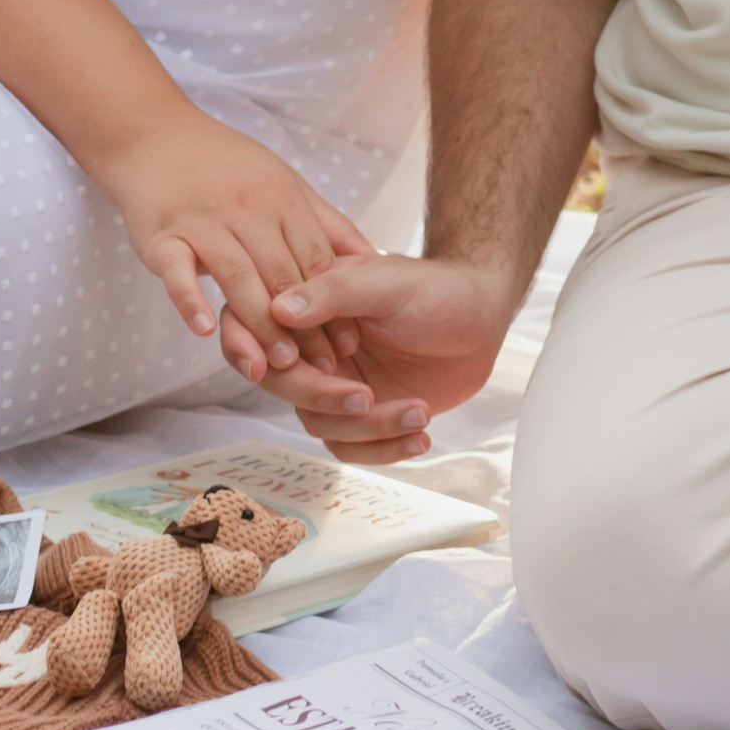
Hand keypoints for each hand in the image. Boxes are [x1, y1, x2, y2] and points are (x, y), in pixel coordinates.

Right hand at [102, 109, 377, 404]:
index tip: (350, 344)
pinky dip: (191, 300)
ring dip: (261, 322)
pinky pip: (177, 271)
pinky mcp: (161, 235)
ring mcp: (202, 220)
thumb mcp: (286, 182)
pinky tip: (206, 329)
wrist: (155, 137)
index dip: (335, 303)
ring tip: (279, 364)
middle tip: (322, 369)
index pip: (315, 259)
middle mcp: (246, 207)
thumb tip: (376, 258)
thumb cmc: (228, 167)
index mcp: (281, 196)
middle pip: (281, 273)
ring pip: (237, 276)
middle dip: (305, 325)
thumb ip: (327, 223)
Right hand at [271, 252, 518, 461]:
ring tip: (420, 411)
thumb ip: (334, 293)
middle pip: (284, 385)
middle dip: (324, 397)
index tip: (270, 368)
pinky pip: (353, 446)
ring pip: (320, 423)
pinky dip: (385, 449)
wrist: (482, 316)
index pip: (252, 324)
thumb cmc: (434, 287)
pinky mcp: (362, 414)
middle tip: (368, 396)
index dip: (247, 348)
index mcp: (305, 303)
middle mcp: (310, 346)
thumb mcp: (386, 280)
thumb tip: (279, 309)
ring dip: (368, 427)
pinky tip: (422, 435)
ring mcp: (335, 382)